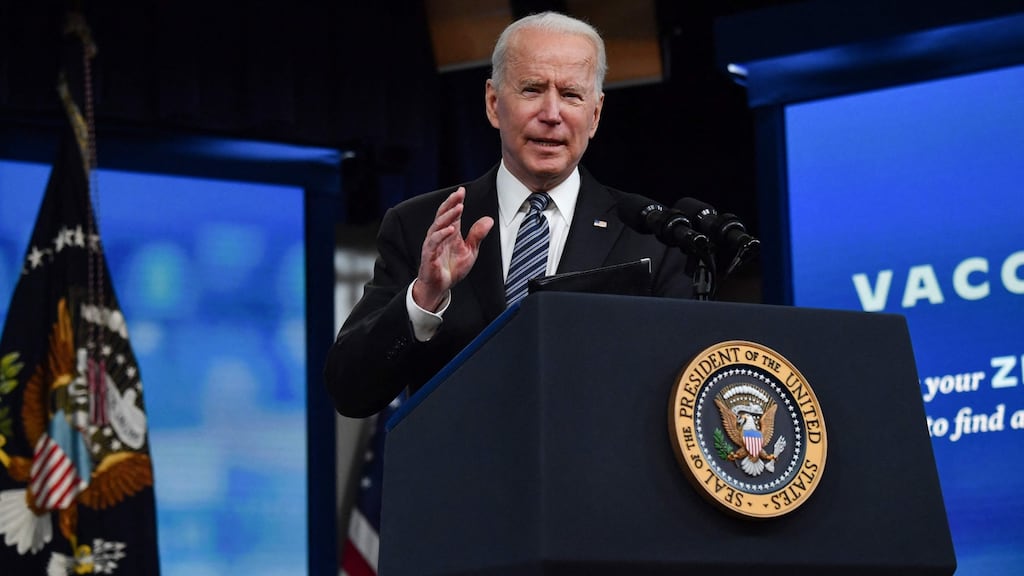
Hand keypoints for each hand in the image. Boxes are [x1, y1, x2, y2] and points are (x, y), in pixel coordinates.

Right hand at [413, 187, 493, 310]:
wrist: (440, 287)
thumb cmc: (452, 269)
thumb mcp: (470, 251)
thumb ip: (477, 235)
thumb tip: (489, 220)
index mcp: (449, 232)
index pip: (452, 213)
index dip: (456, 201)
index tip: (462, 190)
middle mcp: (439, 235)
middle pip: (443, 215)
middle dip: (451, 203)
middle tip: (459, 194)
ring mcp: (433, 244)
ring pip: (438, 226)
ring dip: (448, 216)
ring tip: (458, 208)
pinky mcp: (429, 255)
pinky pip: (433, 242)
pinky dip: (442, 235)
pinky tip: (451, 229)